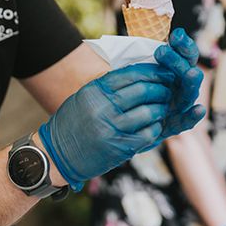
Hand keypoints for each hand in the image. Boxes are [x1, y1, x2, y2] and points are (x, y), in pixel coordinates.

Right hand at [39, 29, 203, 189]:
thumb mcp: (86, 96)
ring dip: (160, 109)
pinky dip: (155, 128)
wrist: (56, 154)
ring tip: (165, 107)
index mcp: (96, 90)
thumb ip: (109, 87)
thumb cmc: (72, 123)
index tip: (164, 71)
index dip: (152, 72)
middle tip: (170, 89)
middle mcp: (104, 107)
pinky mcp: (118, 148)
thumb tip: (138, 76)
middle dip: (161, 88)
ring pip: (148, 112)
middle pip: (142, 91)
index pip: (131, 74)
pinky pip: (146, 134)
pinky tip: (156, 125)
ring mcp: (112, 128)